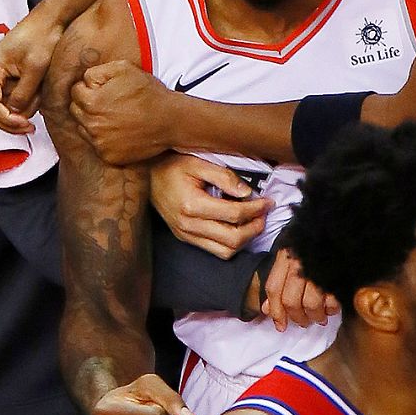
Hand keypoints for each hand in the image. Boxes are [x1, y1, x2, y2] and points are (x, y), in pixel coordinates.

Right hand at [0, 12, 64, 134]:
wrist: (49, 21)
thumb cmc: (42, 37)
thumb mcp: (35, 68)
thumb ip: (23, 93)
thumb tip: (15, 113)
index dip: (6, 120)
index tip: (25, 125)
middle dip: (11, 121)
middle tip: (30, 127)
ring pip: (4, 106)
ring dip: (22, 108)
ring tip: (40, 95)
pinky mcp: (9, 77)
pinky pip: (13, 97)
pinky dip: (26, 100)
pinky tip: (38, 92)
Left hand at [73, 61, 179, 164]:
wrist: (170, 121)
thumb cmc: (148, 93)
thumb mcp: (123, 68)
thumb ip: (96, 72)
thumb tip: (83, 80)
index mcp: (92, 102)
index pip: (75, 91)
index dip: (91, 88)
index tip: (107, 90)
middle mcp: (92, 125)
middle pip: (76, 111)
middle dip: (89, 105)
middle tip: (111, 103)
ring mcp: (100, 143)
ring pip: (84, 129)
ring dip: (95, 122)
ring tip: (117, 117)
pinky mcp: (108, 156)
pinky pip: (97, 145)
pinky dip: (105, 138)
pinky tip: (121, 131)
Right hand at [150, 154, 270, 258]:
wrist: (146, 176)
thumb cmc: (172, 166)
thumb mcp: (198, 163)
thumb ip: (224, 177)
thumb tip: (247, 193)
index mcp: (192, 205)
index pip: (234, 214)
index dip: (256, 209)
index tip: (269, 201)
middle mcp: (188, 225)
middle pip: (232, 239)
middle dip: (254, 228)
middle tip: (264, 214)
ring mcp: (185, 235)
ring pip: (224, 251)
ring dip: (244, 240)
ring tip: (254, 222)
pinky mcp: (185, 238)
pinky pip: (214, 250)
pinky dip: (231, 243)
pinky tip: (238, 228)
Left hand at [262, 247, 338, 331]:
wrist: (342, 226)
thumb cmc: (315, 240)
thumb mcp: (292, 252)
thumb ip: (278, 280)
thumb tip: (266, 309)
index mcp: (287, 255)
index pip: (274, 288)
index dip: (276, 311)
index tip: (281, 326)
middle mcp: (300, 262)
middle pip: (291, 300)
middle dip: (297, 317)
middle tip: (304, 322)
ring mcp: (319, 267)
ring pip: (311, 304)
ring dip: (315, 316)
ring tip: (320, 317)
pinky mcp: (338, 274)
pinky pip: (332, 300)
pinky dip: (331, 309)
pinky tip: (332, 308)